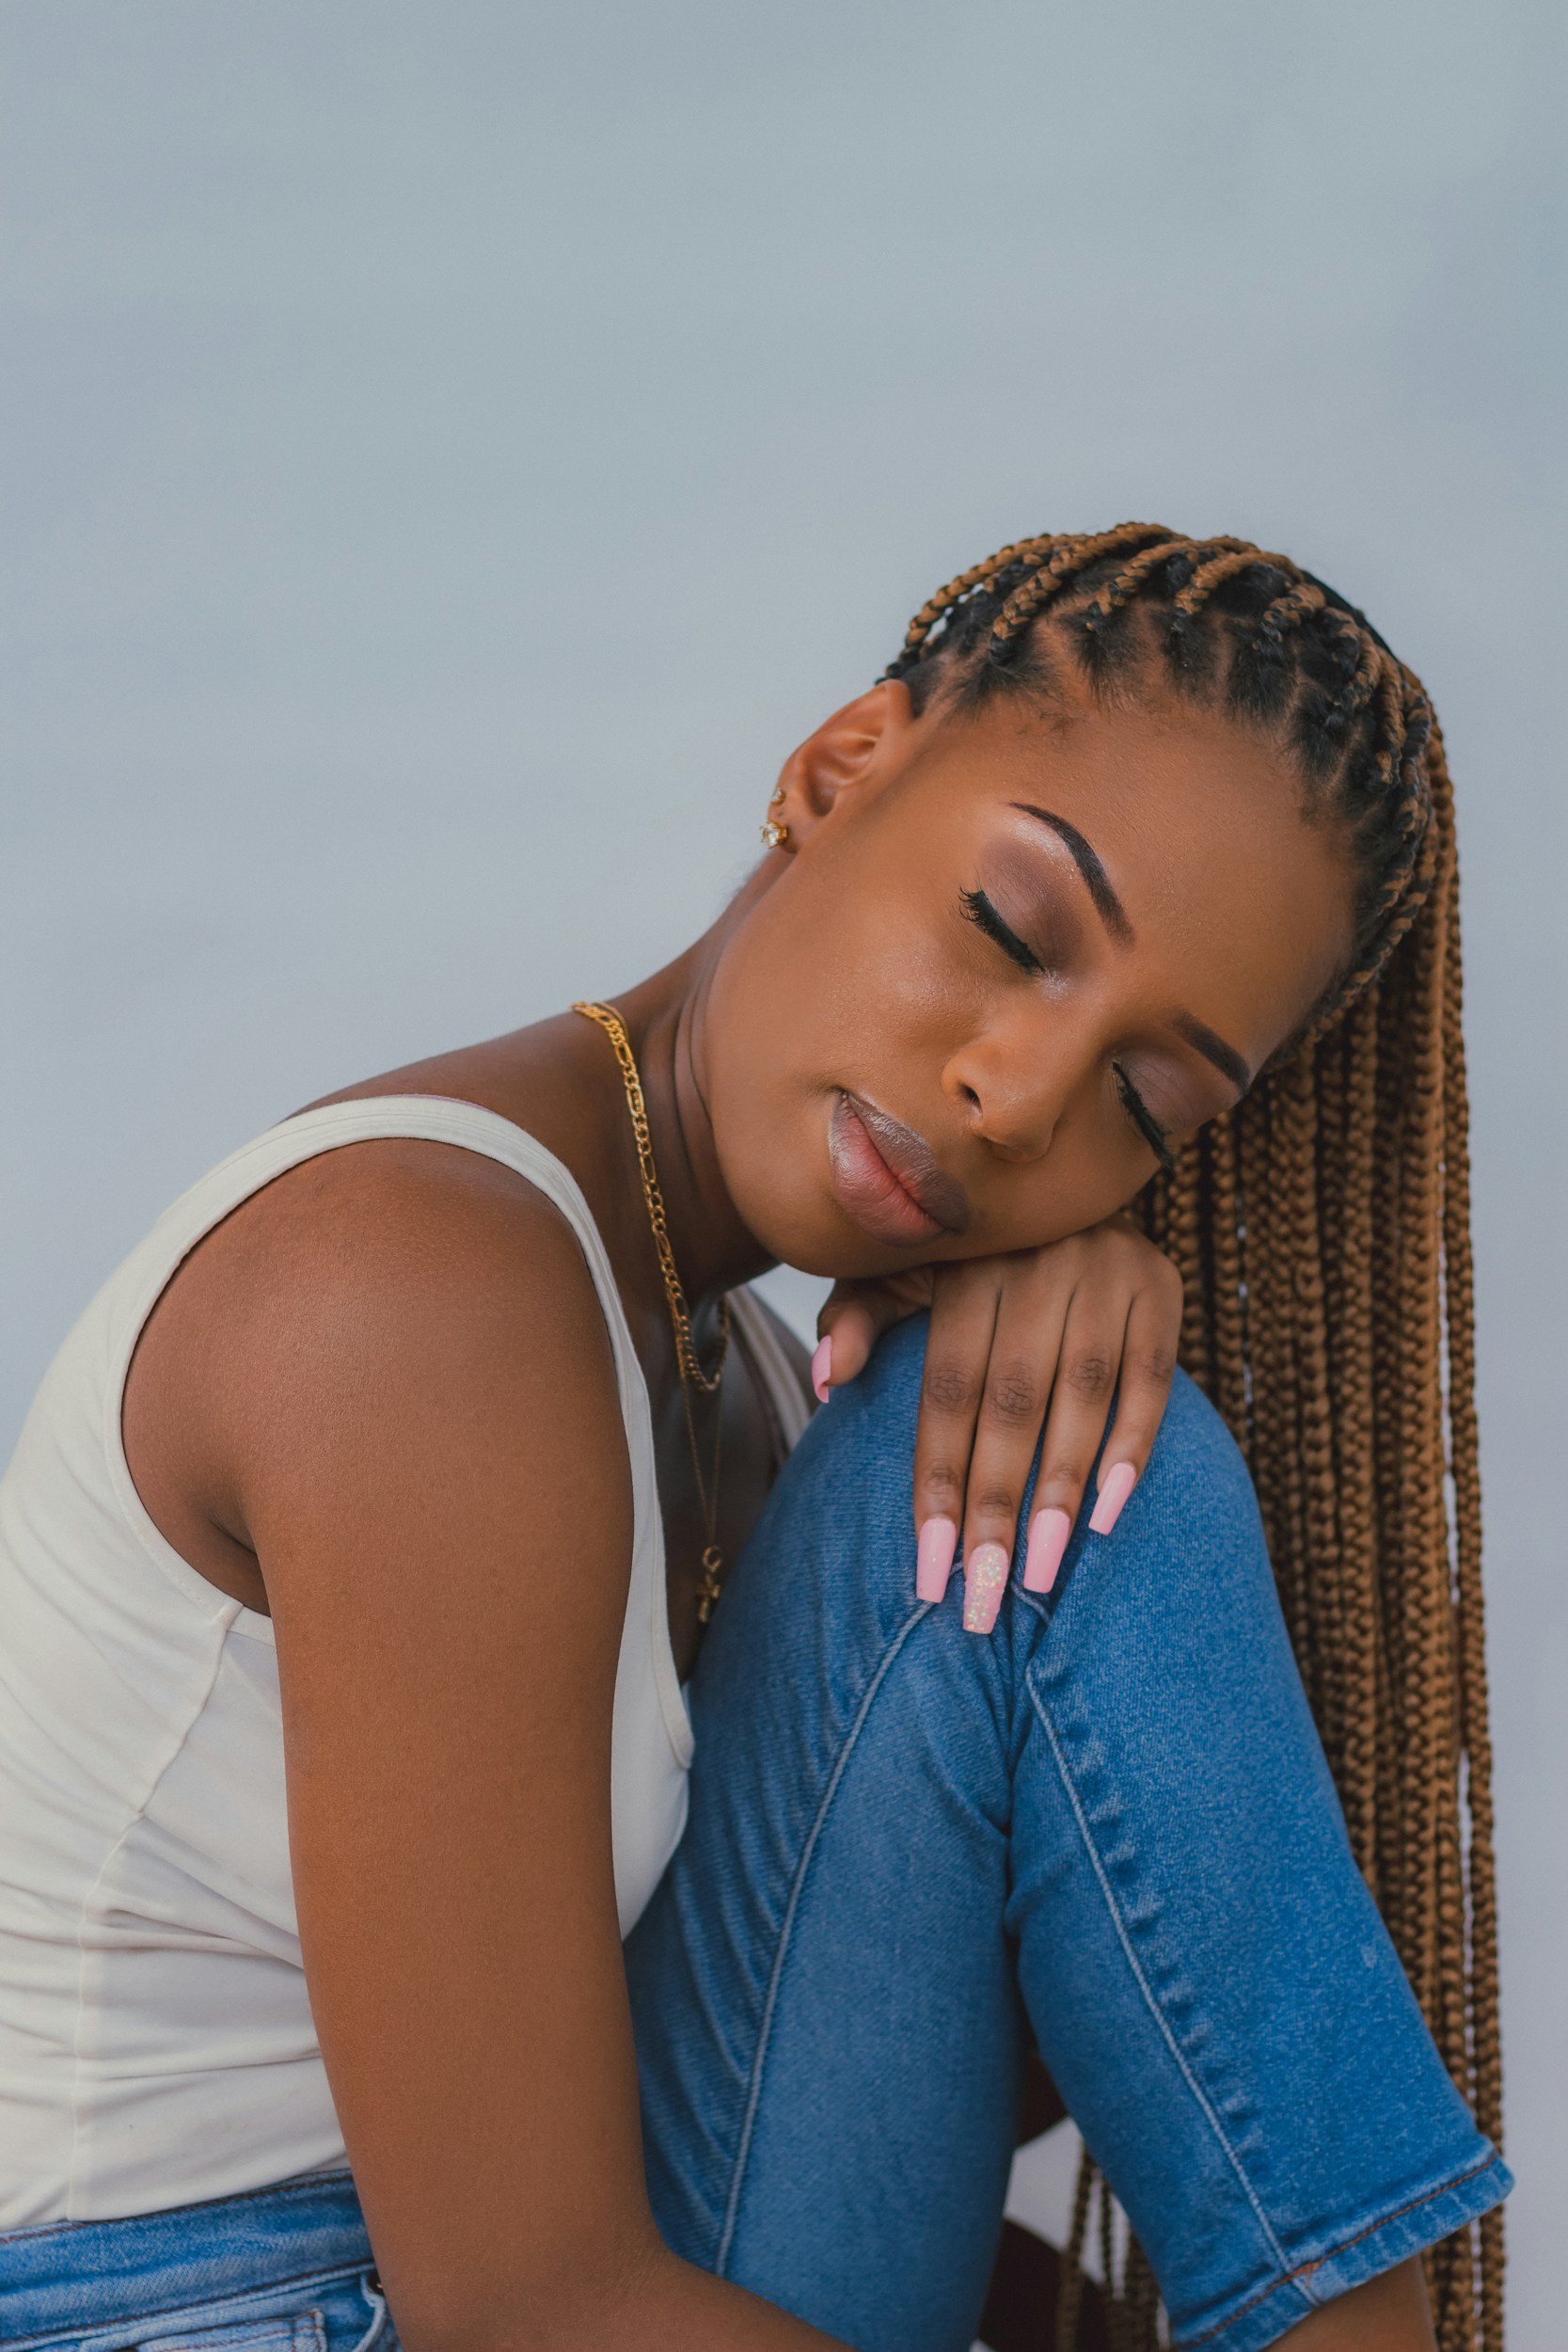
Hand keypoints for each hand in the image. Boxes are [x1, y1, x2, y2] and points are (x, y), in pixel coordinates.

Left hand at [812, 1220, 1182, 1632]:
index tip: (929, 1572)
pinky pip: (1151, 1378)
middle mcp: (1036, 1259)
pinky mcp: (1161, 1284)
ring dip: (1061, 1492)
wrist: (1057, 1179)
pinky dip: (1132, 1448)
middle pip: (1012, 1402)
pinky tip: (1106, 1517)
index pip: (948, 1388)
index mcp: (966, 1259)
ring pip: (1083, 1397)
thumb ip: (856, 1317)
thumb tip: (828, 1380)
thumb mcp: (897, 1267)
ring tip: (1040, 1575)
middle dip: (996, 1505)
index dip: (937, 1481)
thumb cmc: (962, 1251)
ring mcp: (1105, 1268)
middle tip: (985, 1597)